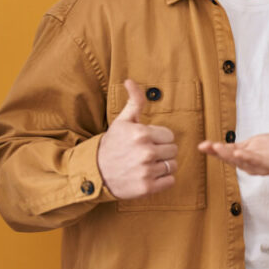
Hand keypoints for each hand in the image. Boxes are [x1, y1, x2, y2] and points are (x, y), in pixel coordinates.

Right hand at [97, 79, 177, 198]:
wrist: (95, 171)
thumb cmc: (113, 144)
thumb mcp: (123, 121)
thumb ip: (134, 101)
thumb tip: (130, 80)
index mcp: (142, 133)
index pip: (170, 135)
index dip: (159, 138)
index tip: (146, 141)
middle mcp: (146, 152)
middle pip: (173, 150)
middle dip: (163, 151)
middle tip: (147, 154)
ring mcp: (146, 171)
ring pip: (173, 165)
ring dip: (163, 165)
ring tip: (147, 165)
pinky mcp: (147, 187)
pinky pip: (170, 181)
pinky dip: (163, 180)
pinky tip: (149, 175)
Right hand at [198, 133, 268, 182]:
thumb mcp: (255, 144)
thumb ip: (241, 145)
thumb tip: (225, 145)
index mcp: (244, 158)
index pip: (227, 153)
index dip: (214, 150)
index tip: (202, 145)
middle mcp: (249, 165)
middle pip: (230, 158)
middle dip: (217, 152)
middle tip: (205, 146)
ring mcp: (259, 165)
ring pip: (241, 160)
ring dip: (228, 154)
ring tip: (216, 147)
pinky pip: (256, 161)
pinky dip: (247, 157)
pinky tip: (239, 153)